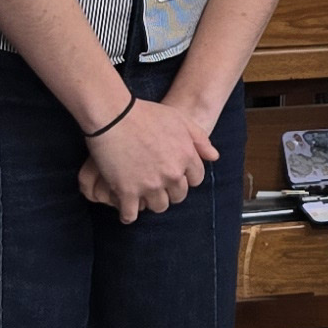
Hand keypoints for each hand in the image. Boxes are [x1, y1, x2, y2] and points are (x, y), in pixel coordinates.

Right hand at [77, 94, 216, 222]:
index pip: (195, 179)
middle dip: (170, 190)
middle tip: (156, 183)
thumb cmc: (145, 113)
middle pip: (178, 196)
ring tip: (141, 193)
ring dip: (151, 201)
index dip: (184, 176)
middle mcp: (172, 174)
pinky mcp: (127, 192)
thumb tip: (214, 157)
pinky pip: (131, 215)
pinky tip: (125, 206)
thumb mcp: (179, 119)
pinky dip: (128, 213)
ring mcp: (150, 185)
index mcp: (186, 156)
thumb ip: (199, 138)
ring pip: (158, 206)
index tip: (172, 173)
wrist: (113, 115)